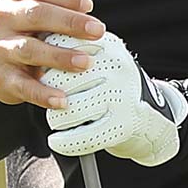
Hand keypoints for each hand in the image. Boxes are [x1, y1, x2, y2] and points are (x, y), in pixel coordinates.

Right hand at [0, 0, 108, 109]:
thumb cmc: (28, 28)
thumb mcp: (41, 4)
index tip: (89, 6)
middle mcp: (3, 17)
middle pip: (36, 14)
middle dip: (69, 22)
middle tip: (97, 31)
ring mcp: (0, 47)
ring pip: (30, 49)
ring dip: (60, 56)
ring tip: (86, 62)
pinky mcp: (2, 75)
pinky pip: (23, 85)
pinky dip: (43, 94)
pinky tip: (63, 99)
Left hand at [39, 31, 187, 166]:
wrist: (151, 118)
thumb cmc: (112, 86)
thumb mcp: (99, 59)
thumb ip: (71, 50)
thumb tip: (36, 53)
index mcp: (107, 46)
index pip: (62, 49)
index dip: (47, 65)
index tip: (43, 74)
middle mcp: (116, 68)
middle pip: (61, 80)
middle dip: (47, 93)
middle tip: (49, 101)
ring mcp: (121, 95)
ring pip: (70, 109)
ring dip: (55, 119)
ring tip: (56, 120)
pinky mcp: (123, 123)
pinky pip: (83, 135)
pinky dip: (64, 142)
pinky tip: (56, 141)